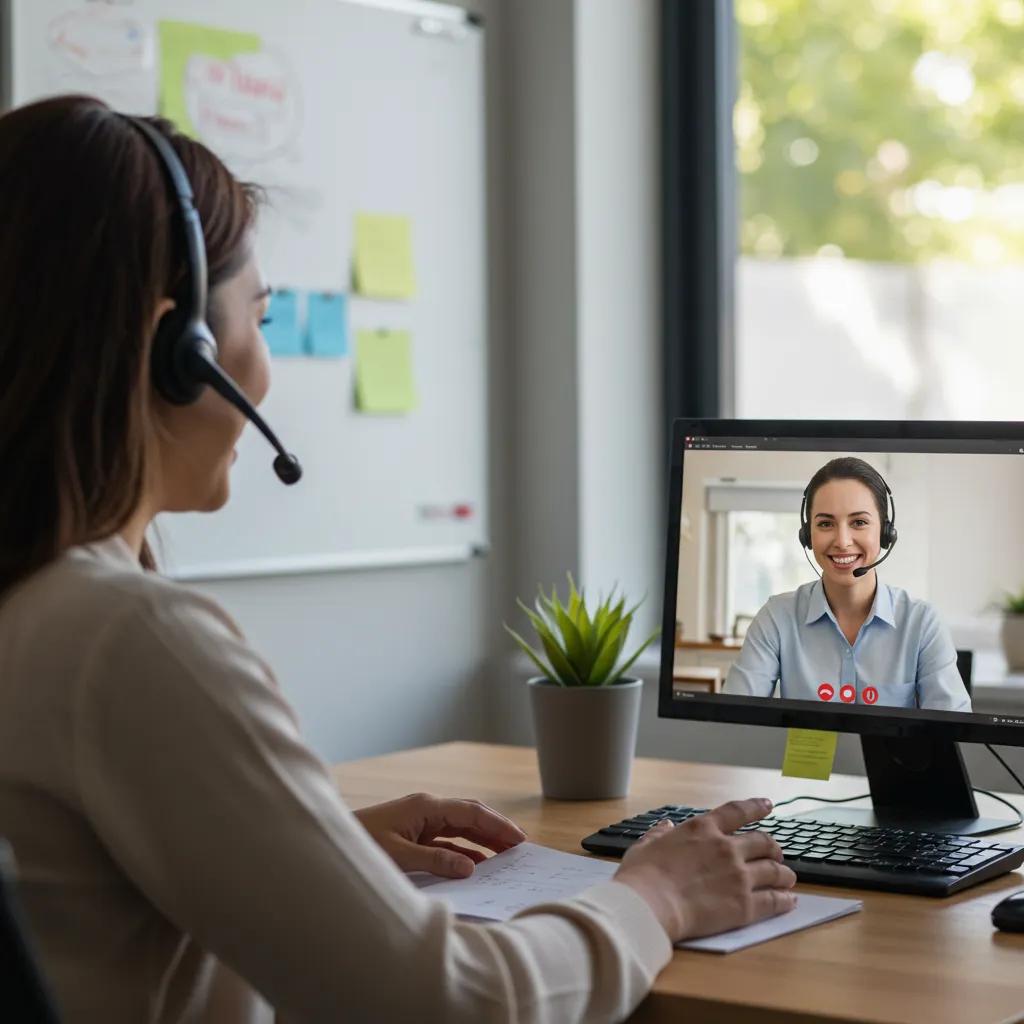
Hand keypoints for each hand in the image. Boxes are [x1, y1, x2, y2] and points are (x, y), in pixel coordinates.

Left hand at [354, 792, 526, 877]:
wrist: (330, 841)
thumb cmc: (360, 845)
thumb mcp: (398, 857)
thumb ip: (435, 862)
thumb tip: (471, 867)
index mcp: (426, 807)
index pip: (471, 812)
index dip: (497, 825)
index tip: (519, 839)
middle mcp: (427, 810)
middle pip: (470, 816)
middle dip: (496, 830)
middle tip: (521, 848)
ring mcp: (420, 822)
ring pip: (460, 829)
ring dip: (482, 841)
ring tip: (506, 857)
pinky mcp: (414, 835)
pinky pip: (447, 841)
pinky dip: (464, 850)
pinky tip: (477, 864)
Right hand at [613, 798, 796, 941]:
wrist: (650, 905)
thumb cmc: (642, 875)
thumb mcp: (646, 845)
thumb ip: (659, 834)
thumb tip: (665, 827)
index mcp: (702, 829)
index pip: (737, 811)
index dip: (756, 807)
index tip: (767, 805)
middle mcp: (726, 848)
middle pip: (762, 842)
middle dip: (773, 847)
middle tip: (777, 854)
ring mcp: (738, 876)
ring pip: (773, 870)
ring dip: (784, 873)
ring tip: (788, 878)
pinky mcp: (744, 905)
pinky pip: (774, 900)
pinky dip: (785, 899)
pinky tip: (790, 900)